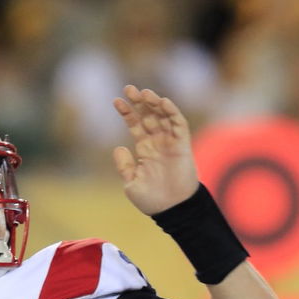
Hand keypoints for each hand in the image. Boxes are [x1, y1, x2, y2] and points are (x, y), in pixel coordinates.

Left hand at [112, 85, 199, 215]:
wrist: (172, 210)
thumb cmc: (153, 200)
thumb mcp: (131, 183)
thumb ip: (124, 165)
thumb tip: (118, 147)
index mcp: (145, 150)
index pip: (135, 125)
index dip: (127, 112)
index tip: (116, 101)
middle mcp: (158, 143)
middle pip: (148, 116)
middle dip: (139, 102)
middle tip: (129, 88)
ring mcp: (170, 143)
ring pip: (163, 116)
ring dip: (154, 103)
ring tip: (144, 93)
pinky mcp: (182, 145)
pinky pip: (178, 124)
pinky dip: (172, 112)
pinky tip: (162, 102)